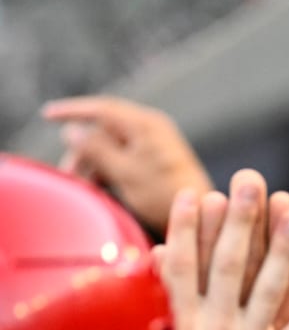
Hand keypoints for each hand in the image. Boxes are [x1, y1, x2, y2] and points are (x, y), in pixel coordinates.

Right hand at [43, 95, 212, 236]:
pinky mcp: (157, 164)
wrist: (200, 221)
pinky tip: (99, 189)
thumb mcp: (124, 171)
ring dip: (95, 163)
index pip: (102, 108)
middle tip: (70, 174)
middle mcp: (152, 130)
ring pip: (114, 147)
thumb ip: (96, 149)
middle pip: (105, 130)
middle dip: (84, 149)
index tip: (47, 115)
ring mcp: (155, 147)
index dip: (72, 110)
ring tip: (84, 186)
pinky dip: (110, 171)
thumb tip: (72, 130)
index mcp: (145, 124)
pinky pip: (125, 160)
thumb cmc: (164, 195)